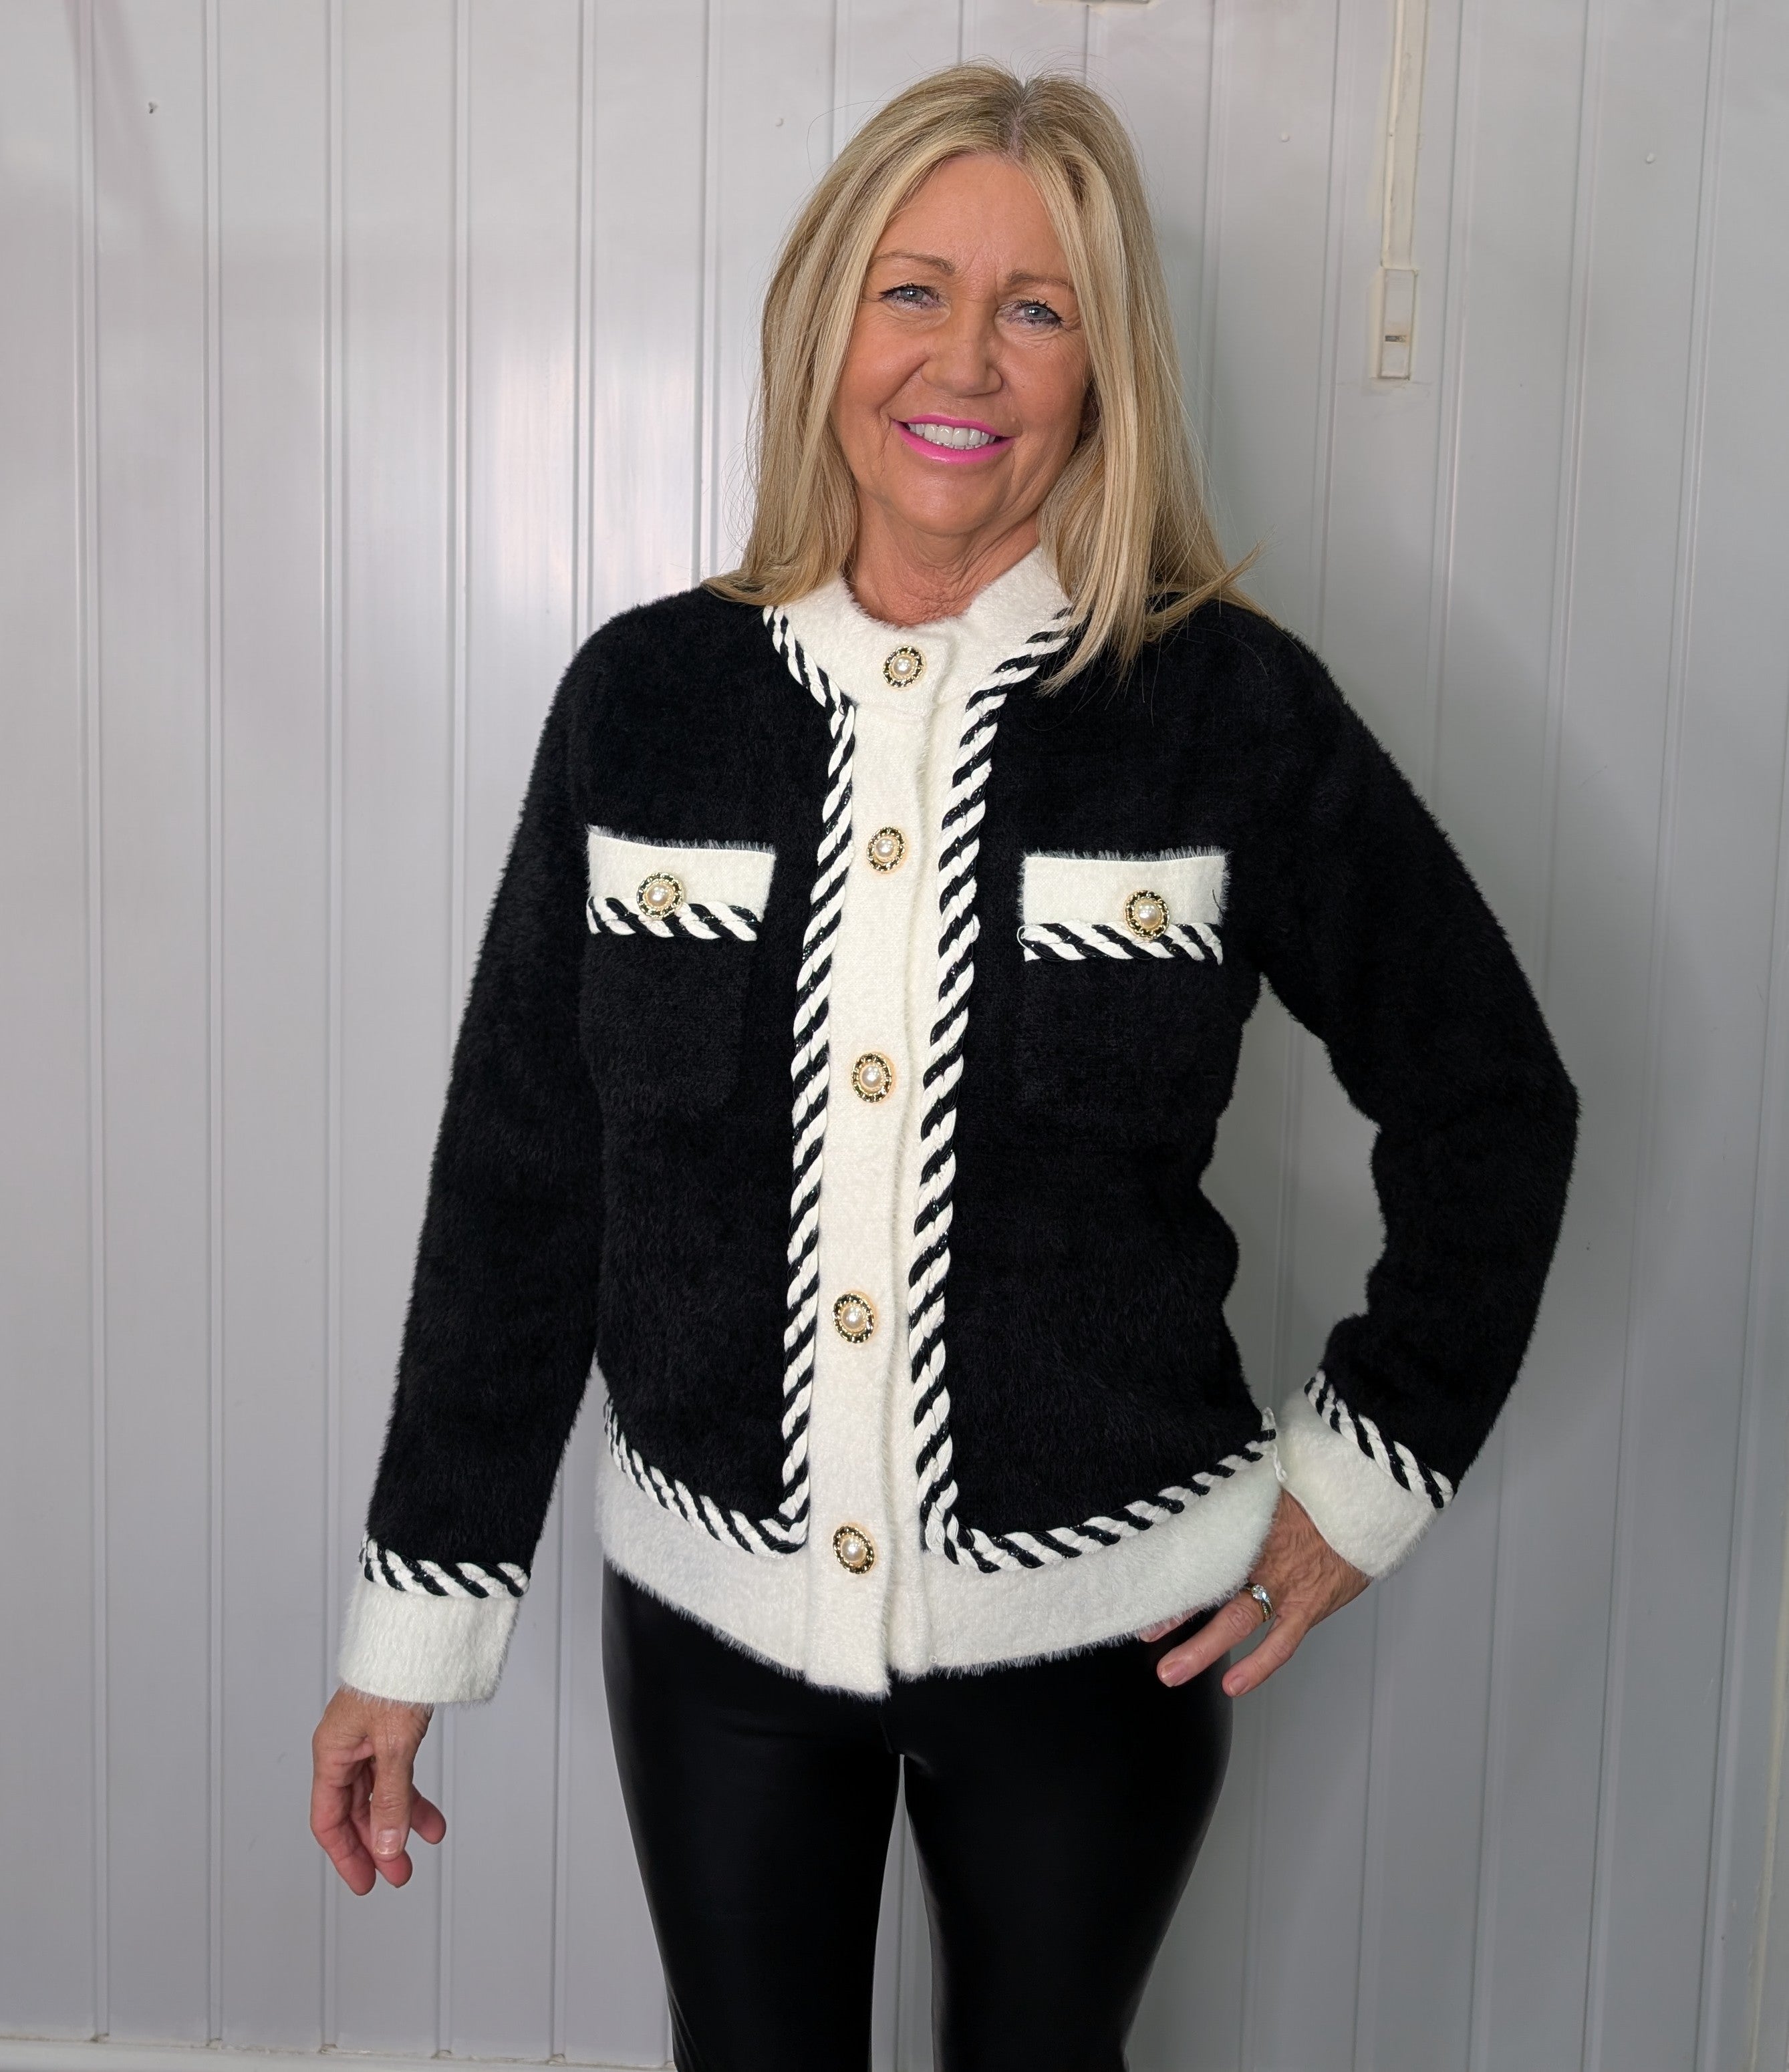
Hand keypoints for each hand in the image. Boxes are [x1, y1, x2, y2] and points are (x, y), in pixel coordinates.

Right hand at [310, 1685, 443, 1893]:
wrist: (417, 1639)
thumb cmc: (393, 1679)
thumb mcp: (394, 1748)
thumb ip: (391, 1800)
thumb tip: (388, 1847)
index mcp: (331, 1754)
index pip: (328, 1820)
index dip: (345, 1855)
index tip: (365, 1882)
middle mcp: (344, 1750)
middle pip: (354, 1812)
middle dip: (377, 1844)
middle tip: (399, 1873)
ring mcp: (367, 1742)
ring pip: (378, 1795)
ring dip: (399, 1823)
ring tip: (422, 1847)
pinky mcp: (389, 1733)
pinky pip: (395, 1776)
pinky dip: (411, 1797)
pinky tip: (430, 1817)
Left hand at [1143, 1491, 1368, 1695]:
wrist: (1371, 1500)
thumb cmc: (1325, 1490)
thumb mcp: (1275, 1483)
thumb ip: (1244, 1496)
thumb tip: (1213, 1488)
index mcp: (1247, 1524)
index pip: (1199, 1550)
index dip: (1170, 1568)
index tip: (1143, 1583)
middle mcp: (1260, 1556)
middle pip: (1208, 1587)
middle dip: (1173, 1614)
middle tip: (1145, 1633)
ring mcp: (1285, 1584)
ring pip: (1236, 1620)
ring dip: (1202, 1648)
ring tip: (1171, 1671)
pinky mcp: (1311, 1604)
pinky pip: (1281, 1642)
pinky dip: (1258, 1665)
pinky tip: (1234, 1685)